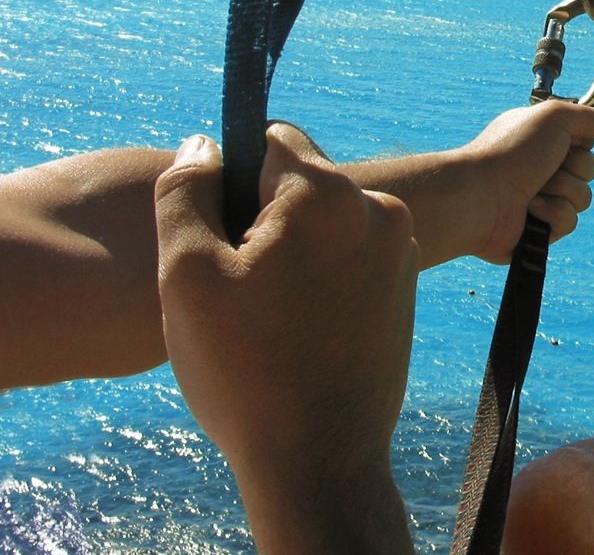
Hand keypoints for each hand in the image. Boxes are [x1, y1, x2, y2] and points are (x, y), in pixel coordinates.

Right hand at [155, 124, 417, 551]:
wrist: (319, 458)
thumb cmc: (246, 369)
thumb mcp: (187, 274)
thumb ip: (185, 191)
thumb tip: (203, 142)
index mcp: (329, 195)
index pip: (274, 139)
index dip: (236, 181)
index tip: (223, 238)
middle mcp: (380, 210)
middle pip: (302, 182)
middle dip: (264, 218)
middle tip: (242, 289)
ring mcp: (401, 250)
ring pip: (326, 222)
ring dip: (293, 251)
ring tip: (270, 316)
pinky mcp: (405, 286)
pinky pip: (351, 256)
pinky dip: (323, 277)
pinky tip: (298, 330)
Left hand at [459, 100, 593, 263]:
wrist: (480, 196)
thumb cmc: (510, 151)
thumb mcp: (555, 118)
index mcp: (543, 141)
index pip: (585, 142)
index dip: (580, 142)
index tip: (565, 140)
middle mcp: (542, 169)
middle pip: (590, 170)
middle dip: (573, 168)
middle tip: (545, 166)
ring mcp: (541, 200)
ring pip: (584, 198)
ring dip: (562, 191)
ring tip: (533, 190)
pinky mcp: (540, 231)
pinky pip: (569, 222)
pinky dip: (552, 214)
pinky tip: (528, 210)